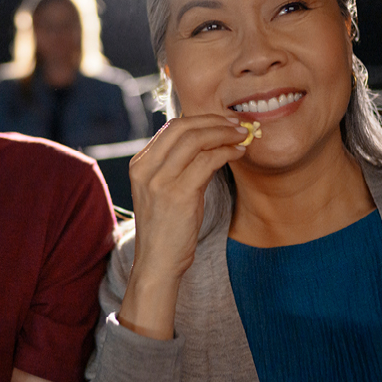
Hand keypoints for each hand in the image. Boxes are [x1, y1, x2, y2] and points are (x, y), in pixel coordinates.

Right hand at [119, 115, 248, 339]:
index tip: (223, 121)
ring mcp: (159, 181)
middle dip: (214, 122)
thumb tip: (208, 141)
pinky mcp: (178, 194)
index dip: (201, 119)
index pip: (171, 127)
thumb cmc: (167, 227)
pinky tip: (237, 154)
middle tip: (237, 125)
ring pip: (195, 140)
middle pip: (182, 127)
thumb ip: (178, 165)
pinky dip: (226, 153)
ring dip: (223, 134)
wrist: (158, 262)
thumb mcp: (165, 190)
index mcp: (140, 164)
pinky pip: (207, 161)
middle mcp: (145, 169)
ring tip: (241, 137)